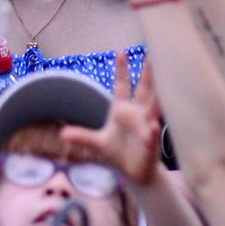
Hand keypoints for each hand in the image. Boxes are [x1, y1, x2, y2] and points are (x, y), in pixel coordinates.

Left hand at [60, 51, 163, 184]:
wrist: (134, 173)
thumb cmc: (117, 153)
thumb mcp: (97, 144)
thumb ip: (82, 136)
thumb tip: (62, 134)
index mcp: (122, 110)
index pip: (122, 86)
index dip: (121, 70)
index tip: (120, 52)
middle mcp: (137, 115)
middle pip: (144, 90)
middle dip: (148, 74)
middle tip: (153, 55)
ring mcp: (145, 128)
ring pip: (153, 109)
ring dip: (157, 97)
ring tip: (162, 82)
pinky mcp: (150, 145)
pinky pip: (152, 136)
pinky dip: (153, 131)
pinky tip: (154, 126)